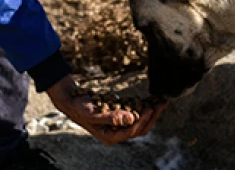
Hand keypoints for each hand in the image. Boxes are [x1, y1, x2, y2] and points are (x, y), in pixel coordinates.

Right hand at [45, 75, 166, 145]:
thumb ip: (111, 117)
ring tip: (161, 100)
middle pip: (140, 128)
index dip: (143, 120)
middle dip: (152, 116)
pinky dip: (144, 106)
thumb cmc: (80, 108)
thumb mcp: (93, 113)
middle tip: (162, 103)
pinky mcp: (120, 116)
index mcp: (110, 136)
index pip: (132, 131)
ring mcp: (119, 125)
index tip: (151, 108)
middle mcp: (116, 132)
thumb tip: (130, 119)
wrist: (72, 100)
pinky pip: (135, 113)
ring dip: (151, 111)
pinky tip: (151, 98)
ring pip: (140, 121)